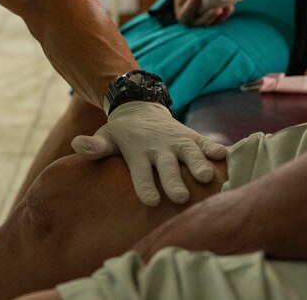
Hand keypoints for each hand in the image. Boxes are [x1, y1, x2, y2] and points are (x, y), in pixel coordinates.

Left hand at [71, 102, 227, 205]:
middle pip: (167, 167)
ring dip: (199, 164)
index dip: (145, 186)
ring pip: (190, 154)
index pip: (140, 173)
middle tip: (180, 197)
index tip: (149, 200)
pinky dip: (217, 149)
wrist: (139, 106)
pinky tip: (230, 157)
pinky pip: (206, 142)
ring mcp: (177, 141)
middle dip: (174, 181)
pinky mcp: (191, 136)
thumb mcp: (106, 137)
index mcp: (137, 152)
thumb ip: (95, 146)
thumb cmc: (121, 133)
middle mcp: (159, 148)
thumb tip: (77, 144)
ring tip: (207, 177)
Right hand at [173, 0, 233, 26]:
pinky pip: (220, 21)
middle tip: (218, 9)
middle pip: (201, 22)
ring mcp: (204, 24)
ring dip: (221, 16)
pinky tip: (230, 7)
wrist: (192, 1)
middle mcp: (193, 23)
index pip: (187, 12)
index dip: (192, 4)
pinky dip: (226, 15)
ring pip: (213, 23)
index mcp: (183, 17)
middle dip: (210, 15)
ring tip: (228, 7)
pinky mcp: (213, 23)